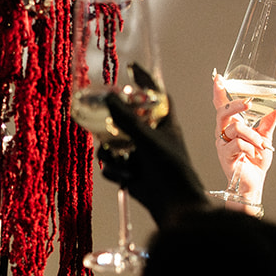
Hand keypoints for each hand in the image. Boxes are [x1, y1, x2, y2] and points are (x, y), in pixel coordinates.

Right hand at [99, 93, 214, 226]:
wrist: (176, 208)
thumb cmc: (172, 170)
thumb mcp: (149, 140)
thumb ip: (127, 119)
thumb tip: (108, 97)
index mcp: (165, 126)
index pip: (157, 96)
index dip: (146, 81)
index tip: (132, 68)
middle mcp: (152, 138)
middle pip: (126, 119)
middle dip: (111, 122)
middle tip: (99, 118)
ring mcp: (140, 156)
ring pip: (113, 144)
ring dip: (112, 154)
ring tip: (121, 162)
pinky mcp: (131, 173)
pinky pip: (111, 164)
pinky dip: (115, 170)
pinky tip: (125, 178)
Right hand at [212, 72, 275, 203]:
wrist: (253, 183)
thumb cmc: (254, 161)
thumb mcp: (265, 137)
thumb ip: (269, 121)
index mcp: (229, 126)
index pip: (221, 106)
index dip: (219, 92)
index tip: (218, 78)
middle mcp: (222, 133)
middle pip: (223, 112)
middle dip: (235, 105)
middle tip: (249, 103)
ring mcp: (221, 144)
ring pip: (236, 128)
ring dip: (253, 136)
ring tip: (261, 146)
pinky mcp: (225, 155)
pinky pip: (238, 144)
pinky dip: (251, 148)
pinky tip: (253, 154)